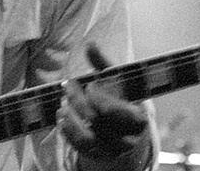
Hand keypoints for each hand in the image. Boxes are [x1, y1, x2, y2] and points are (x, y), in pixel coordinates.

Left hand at [57, 45, 151, 170]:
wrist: (127, 130)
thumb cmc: (121, 100)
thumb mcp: (118, 81)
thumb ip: (104, 64)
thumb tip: (90, 44)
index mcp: (137, 118)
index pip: (113, 109)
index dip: (97, 96)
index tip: (90, 85)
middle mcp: (127, 138)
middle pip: (96, 120)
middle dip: (78, 100)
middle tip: (68, 85)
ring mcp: (111, 150)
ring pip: (86, 137)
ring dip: (71, 118)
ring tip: (63, 103)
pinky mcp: (97, 155)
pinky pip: (79, 147)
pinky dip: (67, 130)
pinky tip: (62, 116)